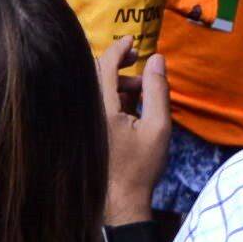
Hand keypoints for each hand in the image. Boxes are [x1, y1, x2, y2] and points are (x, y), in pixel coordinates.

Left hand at [101, 39, 170, 222]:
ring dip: (120, 83)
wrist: (120, 201)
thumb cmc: (140, 167)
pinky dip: (114, 98)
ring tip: (144, 91)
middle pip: (98, 75)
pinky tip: (133, 107)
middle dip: (120, 64)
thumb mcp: (158, 127)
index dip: (118, 49)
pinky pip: (97, 104)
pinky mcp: (86, 131)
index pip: (103, 66)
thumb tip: (157, 59)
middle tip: (140, 60)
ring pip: (98, 90)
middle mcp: (87, 112)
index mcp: (101, 109)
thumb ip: (157, 90)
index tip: (132, 40)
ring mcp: (84, 122)